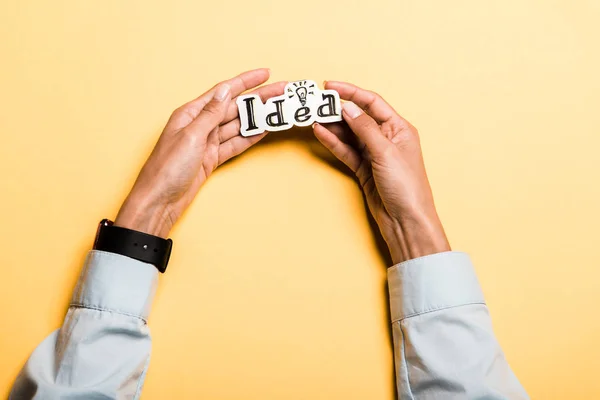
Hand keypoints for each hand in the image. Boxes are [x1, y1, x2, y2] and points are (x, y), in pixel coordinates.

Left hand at [115, 69, 285, 237]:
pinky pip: (234, 144)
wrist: (161, 200)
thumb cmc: (167, 168)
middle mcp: (200, 125)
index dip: (245, 81)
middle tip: (280, 91)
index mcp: (190, 113)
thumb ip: (211, 113)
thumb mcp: (191, 136)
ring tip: (277, 110)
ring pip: (237, 125)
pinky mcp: (212, 158)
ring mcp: (207, 142)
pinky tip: (263, 130)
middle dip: (258, 98)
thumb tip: (225, 91)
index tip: (265, 73)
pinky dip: (249, 137)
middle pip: (234, 107)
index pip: (223, 91)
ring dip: (257, 118)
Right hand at [313, 81, 449, 263]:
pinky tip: (320, 133)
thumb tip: (347, 106)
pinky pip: (346, 151)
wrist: (405, 221)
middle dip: (337, 109)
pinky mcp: (363, 169)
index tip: (330, 85)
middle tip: (316, 102)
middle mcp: (386, 138)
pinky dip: (333, 142)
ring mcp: (373, 154)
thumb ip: (364, 128)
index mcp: (399, 128)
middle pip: (358, 117)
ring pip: (349, 134)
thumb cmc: (406, 186)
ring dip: (332, 126)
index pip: (372, 102)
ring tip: (313, 116)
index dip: (351, 92)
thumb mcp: (385, 152)